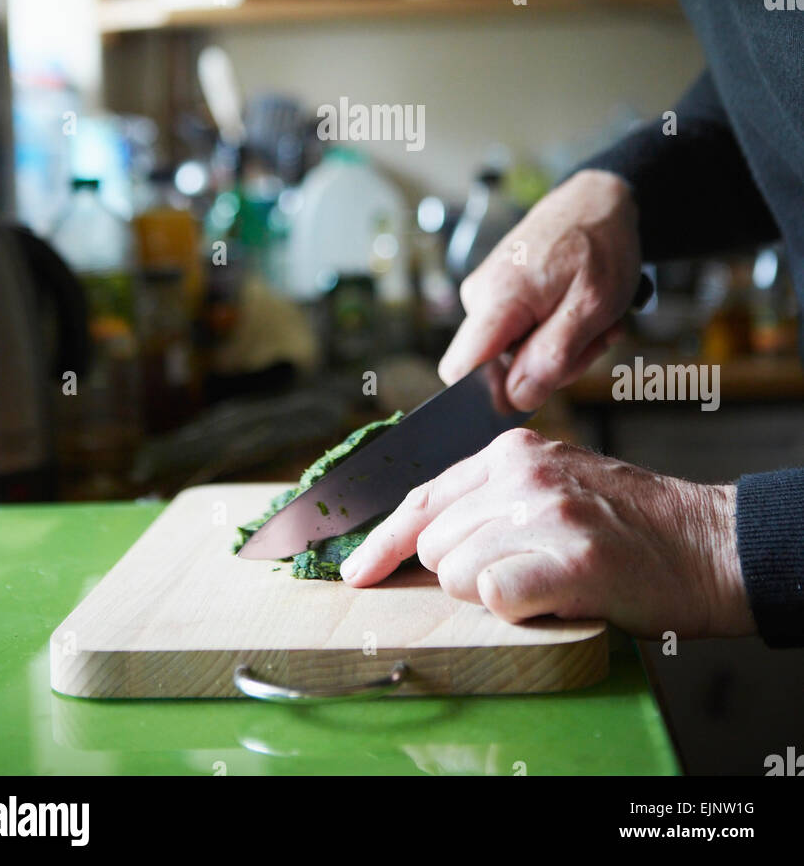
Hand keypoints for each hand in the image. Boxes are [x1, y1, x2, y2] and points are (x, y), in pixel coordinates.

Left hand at [339, 429, 755, 639]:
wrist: (705, 543)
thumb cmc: (626, 524)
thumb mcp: (553, 482)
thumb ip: (490, 498)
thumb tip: (416, 539)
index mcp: (511, 452)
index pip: (421, 497)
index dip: (381, 541)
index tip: (356, 571)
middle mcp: (522, 474)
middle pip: (432, 544)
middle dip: (459, 573)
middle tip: (520, 571)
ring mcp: (545, 512)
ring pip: (456, 574)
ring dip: (492, 592)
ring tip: (546, 578)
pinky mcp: (569, 558)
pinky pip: (495, 597)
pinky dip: (516, 608)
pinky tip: (553, 594)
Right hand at [439, 169, 642, 411]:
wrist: (597, 201)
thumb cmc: (599, 245)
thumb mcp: (592, 306)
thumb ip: (552, 356)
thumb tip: (515, 398)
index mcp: (496, 299)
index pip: (459, 370)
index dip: (492, 393)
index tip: (539, 385)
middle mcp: (480, 297)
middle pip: (496, 369)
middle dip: (550, 367)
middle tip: (592, 338)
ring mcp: (488, 295)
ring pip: (514, 355)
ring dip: (560, 349)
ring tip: (592, 318)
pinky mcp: (500, 295)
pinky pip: (520, 336)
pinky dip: (555, 332)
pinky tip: (578, 310)